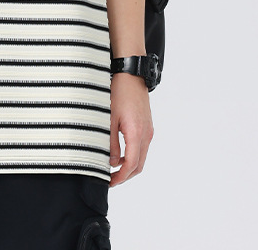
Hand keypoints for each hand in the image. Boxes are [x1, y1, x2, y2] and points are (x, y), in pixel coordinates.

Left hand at [108, 72, 152, 186]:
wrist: (131, 76)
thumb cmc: (119, 93)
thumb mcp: (109, 119)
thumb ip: (111, 143)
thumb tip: (112, 162)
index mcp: (136, 133)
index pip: (131, 164)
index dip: (121, 177)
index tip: (110, 182)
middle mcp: (146, 134)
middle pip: (139, 165)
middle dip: (125, 176)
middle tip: (111, 179)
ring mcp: (148, 131)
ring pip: (141, 157)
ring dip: (130, 166)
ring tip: (114, 169)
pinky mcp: (147, 126)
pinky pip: (142, 147)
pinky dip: (133, 156)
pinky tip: (121, 154)